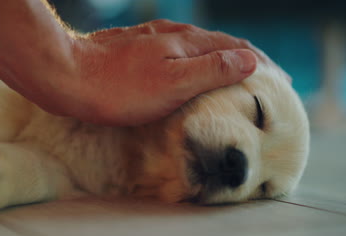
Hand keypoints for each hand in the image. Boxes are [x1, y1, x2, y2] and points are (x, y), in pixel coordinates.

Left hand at [47, 20, 259, 125]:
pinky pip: (174, 54)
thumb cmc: (119, 88)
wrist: (67, 76)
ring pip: (195, 48)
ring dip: (218, 60)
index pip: (235, 48)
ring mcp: (152, 40)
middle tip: (260, 79)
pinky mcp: (134, 49)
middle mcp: (172, 36)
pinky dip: (192, 64)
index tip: (278, 80)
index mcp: (187, 43)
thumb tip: (248, 59)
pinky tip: (187, 73)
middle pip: (217, 44)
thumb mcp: (172, 84)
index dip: (259, 63)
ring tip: (230, 76)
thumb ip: (211, 70)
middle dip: (242, 60)